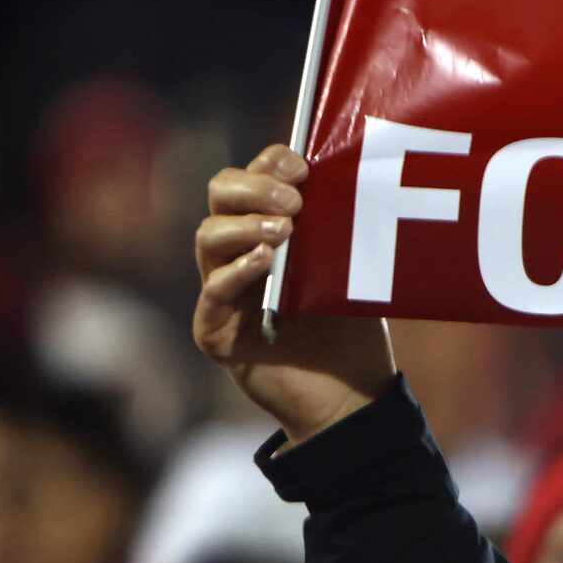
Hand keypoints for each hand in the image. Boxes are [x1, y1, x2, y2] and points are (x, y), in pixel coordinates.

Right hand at [191, 144, 397, 445]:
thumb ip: (337, 229)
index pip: (252, 177)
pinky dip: (238, 272)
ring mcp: (222, 291)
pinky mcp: (215, 331)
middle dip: (253, 188)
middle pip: (220, 195)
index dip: (270, 164)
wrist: (353, 397)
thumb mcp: (352, 270)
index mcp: (267, 228)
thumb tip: (340, 179)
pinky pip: (213, 292)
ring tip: (284, 232)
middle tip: (294, 202)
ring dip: (245, 226)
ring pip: (208, 237)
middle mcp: (237, 252)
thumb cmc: (354, 330)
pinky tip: (265, 263)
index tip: (302, 167)